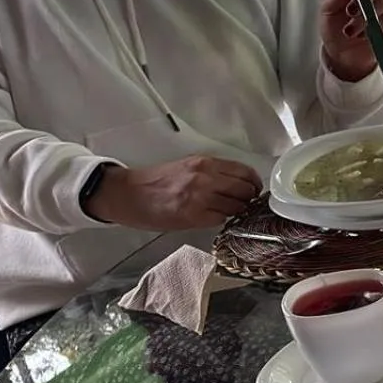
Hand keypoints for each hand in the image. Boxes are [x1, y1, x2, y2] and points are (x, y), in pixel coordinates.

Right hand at [85, 156, 263, 230]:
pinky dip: (221, 220)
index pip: (245, 172)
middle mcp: (205, 177)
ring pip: (236, 207)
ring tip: (225, 211)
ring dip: (236, 211)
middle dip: (248, 199)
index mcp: (204, 163)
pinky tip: (212, 218)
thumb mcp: (187, 167)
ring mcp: (200, 197)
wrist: (128, 194)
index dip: (254, 183)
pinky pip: (221, 219)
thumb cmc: (155, 182)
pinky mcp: (193, 215)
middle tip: (243, 204)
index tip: (254, 190)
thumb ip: (213, 173)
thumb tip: (238, 184)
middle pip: (245, 190)